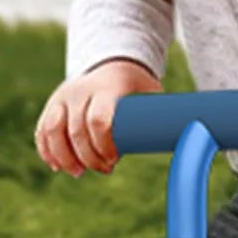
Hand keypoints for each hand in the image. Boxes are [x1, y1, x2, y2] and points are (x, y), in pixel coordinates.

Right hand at [35, 58, 161, 175]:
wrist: (112, 64)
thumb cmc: (138, 87)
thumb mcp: (153, 93)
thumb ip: (164, 114)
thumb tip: (195, 140)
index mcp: (107, 87)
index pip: (98, 120)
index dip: (104, 145)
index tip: (115, 160)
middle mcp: (80, 90)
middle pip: (76, 131)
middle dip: (88, 157)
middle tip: (104, 170)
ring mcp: (62, 97)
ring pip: (53, 131)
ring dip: (64, 157)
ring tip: (78, 173)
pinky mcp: (52, 105)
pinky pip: (42, 130)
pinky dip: (47, 151)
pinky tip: (57, 166)